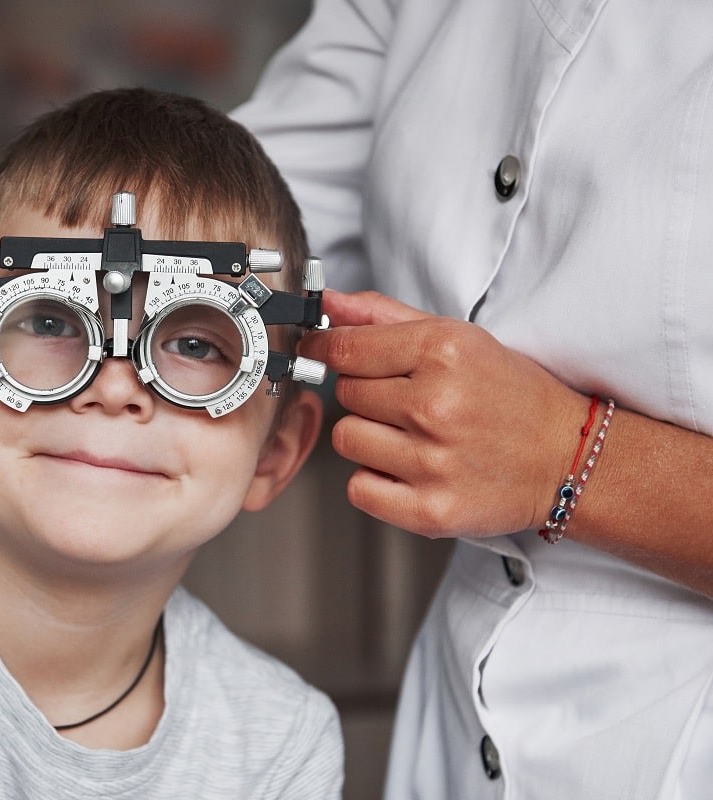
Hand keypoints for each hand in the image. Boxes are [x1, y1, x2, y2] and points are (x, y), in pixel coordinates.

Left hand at [300, 290, 592, 538]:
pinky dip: (376, 481)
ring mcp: (432, 461)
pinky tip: (410, 469)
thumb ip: (384, 316)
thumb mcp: (459, 338)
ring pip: (346, 439)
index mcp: (443, 353)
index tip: (320, 352)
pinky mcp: (430, 509)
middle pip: (345, 393)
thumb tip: (328, 303)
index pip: (344, 348)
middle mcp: (436, 405)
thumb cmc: (512, 395)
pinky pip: (358, 488)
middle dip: (367, 394)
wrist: (568, 458)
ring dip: (369, 437)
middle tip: (407, 401)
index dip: (324, 349)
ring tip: (413, 436)